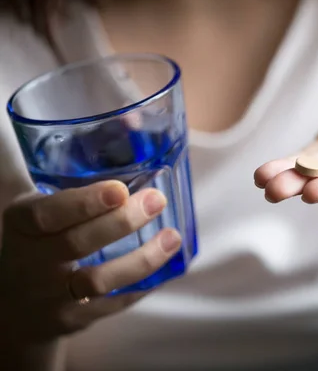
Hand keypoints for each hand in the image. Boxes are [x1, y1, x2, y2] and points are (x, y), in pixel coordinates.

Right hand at [0, 181, 180, 342]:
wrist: (13, 308)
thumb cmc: (38, 241)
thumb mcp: (39, 209)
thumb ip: (76, 179)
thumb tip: (134, 126)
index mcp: (23, 225)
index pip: (48, 213)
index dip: (84, 203)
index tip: (119, 189)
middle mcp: (33, 261)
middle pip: (79, 243)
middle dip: (122, 222)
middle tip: (156, 200)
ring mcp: (51, 295)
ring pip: (98, 280)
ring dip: (142, 259)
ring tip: (172, 238)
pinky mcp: (72, 319)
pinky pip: (112, 305)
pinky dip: (141, 286)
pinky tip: (166, 269)